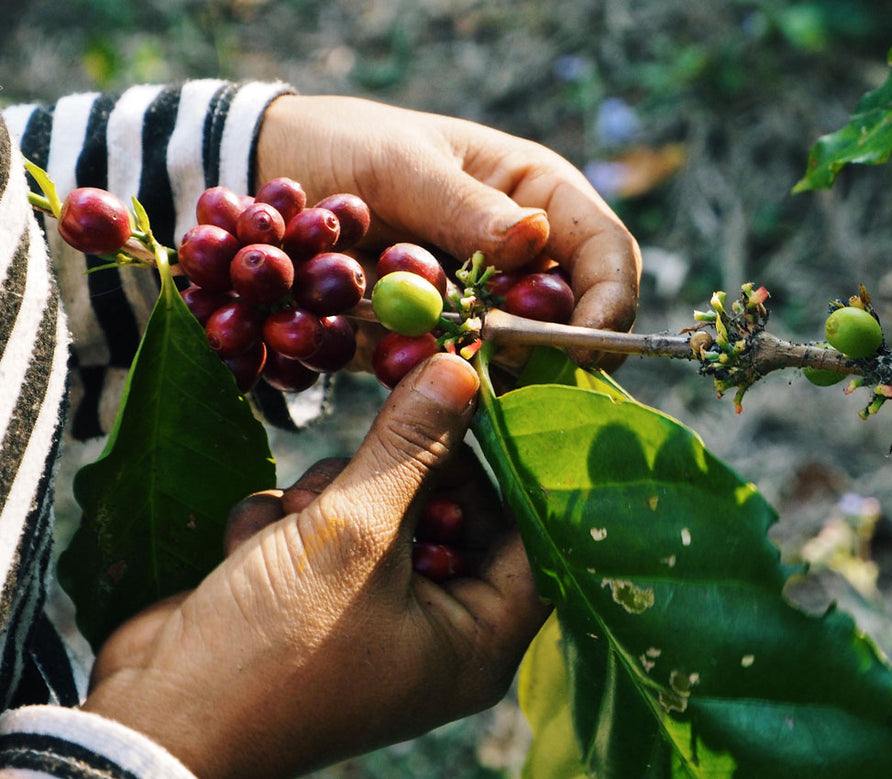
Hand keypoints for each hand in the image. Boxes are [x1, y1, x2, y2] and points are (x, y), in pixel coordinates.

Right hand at [83, 354, 548, 778]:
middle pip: (447, 509)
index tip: (475, 405)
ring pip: (379, 506)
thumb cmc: (275, 649)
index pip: (530, 535)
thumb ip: (411, 445)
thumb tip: (458, 371)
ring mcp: (370, 609)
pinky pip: (325, 527)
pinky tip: (252, 548)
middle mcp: (434, 626)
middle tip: (357, 469)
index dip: (509, 470)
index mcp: (475, 637)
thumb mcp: (354, 534)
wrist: (154, 717)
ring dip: (330, 498)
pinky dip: (287, 525)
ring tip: (294, 523)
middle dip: (394, 479)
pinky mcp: (313, 594)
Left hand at [255, 94, 640, 359]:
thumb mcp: (401, 166)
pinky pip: (456, 374)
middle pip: (574, 320)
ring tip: (425, 342)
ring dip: (481, 365)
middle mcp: (523, 255)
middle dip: (545, 349)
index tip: (586, 347)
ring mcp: (483, 303)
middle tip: (492, 357)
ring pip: (517, 359)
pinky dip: (433, 376)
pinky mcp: (441, 340)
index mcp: (536, 195)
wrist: (274, 177)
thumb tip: (537, 236)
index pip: (605, 251)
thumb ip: (464, 205)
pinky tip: (394, 354)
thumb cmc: (346, 148)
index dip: (610, 301)